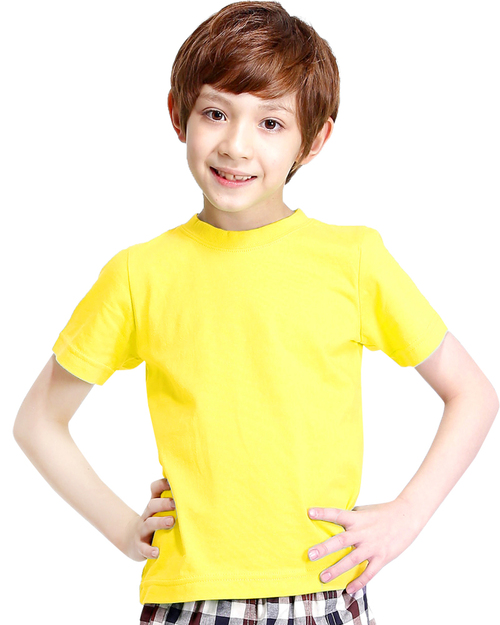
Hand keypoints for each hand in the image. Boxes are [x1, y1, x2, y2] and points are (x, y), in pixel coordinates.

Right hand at [123, 478, 175, 561]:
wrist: (131, 539)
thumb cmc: (154, 522)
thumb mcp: (160, 511)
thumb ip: (173, 502)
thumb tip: (195, 493)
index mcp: (154, 504)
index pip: (155, 489)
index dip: (163, 484)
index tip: (174, 482)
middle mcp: (147, 515)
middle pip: (152, 505)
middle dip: (164, 503)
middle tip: (176, 504)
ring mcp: (142, 530)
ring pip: (149, 523)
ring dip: (160, 522)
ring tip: (171, 521)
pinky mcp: (139, 546)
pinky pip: (143, 548)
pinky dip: (150, 550)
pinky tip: (157, 552)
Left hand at [307, 497, 421, 592]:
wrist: (407, 517)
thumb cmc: (382, 513)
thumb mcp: (364, 511)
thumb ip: (349, 518)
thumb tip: (332, 522)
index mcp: (357, 518)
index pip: (337, 514)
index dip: (323, 513)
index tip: (309, 513)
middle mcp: (363, 532)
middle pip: (342, 540)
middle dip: (325, 548)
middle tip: (311, 554)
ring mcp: (372, 546)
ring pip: (352, 560)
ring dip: (337, 569)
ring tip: (323, 577)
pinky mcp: (382, 557)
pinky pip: (369, 572)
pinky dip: (360, 582)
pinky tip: (349, 589)